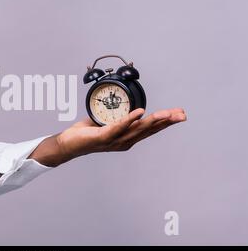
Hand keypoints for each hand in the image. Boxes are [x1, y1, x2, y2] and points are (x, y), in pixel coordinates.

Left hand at [30, 108, 186, 166]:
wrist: (68, 144)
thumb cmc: (86, 134)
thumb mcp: (106, 121)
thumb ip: (118, 116)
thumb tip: (129, 106)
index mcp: (126, 138)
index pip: (150, 129)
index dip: (165, 122)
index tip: (179, 114)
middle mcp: (123, 141)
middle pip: (148, 130)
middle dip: (166, 121)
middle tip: (182, 115)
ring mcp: (113, 141)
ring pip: (137, 129)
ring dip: (153, 120)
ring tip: (166, 114)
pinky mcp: (102, 137)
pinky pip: (118, 127)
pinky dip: (129, 120)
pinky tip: (139, 113)